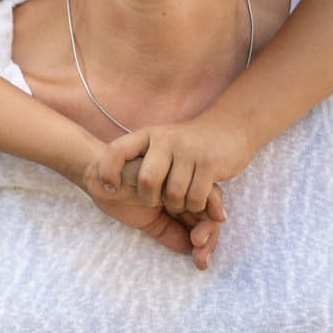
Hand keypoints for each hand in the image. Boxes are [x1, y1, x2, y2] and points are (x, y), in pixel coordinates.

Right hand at [83, 157, 221, 270]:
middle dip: (209, 239)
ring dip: (208, 227)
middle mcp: (184, 189)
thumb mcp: (147, 222)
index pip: (201, 222)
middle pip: (209, 214)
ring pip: (208, 203)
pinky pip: (201, 188)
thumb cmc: (119, 197)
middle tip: (201, 258)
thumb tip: (191, 250)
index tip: (200, 262)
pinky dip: (208, 205)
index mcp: (179, 200)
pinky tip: (200, 222)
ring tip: (198, 242)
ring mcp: (183, 178)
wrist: (99, 178)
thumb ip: (169, 233)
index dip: (205, 242)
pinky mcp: (180, 168)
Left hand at [87, 121, 245, 218]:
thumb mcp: (157, 143)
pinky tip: (196, 201)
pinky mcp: (210, 163)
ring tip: (178, 201)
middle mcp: (166, 140)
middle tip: (155, 202)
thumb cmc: (186, 145)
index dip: (107, 171)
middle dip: (149, 199)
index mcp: (147, 135)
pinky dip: (194, 205)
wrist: (230, 127)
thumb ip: (135, 158)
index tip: (108, 189)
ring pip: (173, 193)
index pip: (116, 151)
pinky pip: (195, 197)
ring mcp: (190, 150)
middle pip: (147, 181)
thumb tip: (102, 187)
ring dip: (176, 205)